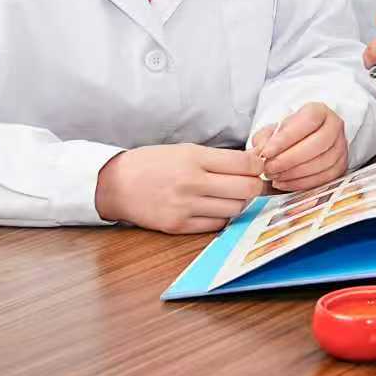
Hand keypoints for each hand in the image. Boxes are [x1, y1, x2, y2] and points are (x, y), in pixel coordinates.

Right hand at [93, 143, 262, 233]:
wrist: (117, 184)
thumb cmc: (152, 163)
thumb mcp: (185, 150)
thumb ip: (218, 158)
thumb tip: (252, 165)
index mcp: (195, 157)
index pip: (245, 163)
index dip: (258, 165)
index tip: (257, 166)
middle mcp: (192, 182)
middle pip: (247, 189)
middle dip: (255, 186)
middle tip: (250, 183)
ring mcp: (185, 207)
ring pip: (235, 209)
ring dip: (239, 202)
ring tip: (229, 195)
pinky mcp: (179, 226)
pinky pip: (217, 225)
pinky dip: (221, 217)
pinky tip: (213, 208)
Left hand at [250, 103, 347, 191]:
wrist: (303, 141)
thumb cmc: (288, 134)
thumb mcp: (272, 130)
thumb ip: (265, 138)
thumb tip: (260, 152)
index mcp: (320, 111)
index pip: (308, 120)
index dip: (287, 138)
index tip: (267, 152)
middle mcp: (335, 127)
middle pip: (318, 143)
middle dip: (290, 159)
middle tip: (269, 168)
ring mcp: (340, 147)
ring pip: (322, 162)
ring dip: (294, 173)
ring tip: (274, 176)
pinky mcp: (340, 166)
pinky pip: (324, 178)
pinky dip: (301, 183)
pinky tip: (284, 183)